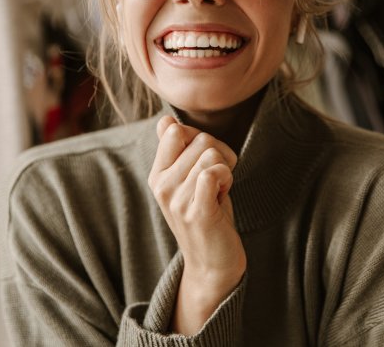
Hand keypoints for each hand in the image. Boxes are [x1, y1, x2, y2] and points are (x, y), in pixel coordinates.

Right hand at [149, 115, 245, 333]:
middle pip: (201, 139)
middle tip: (218, 181)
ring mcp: (177, 200)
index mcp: (156, 174)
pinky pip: (213, 173)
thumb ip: (177, 150)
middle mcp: (161, 185)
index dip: (201, 139)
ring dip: (226, 170)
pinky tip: (222, 196)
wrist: (212, 263)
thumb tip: (165, 119)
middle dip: (220, 154)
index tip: (206, 163)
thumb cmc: (206, 214)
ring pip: (211, 154)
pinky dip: (227, 179)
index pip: (176, 130)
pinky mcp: (197, 213)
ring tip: (219, 192)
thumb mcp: (187, 179)